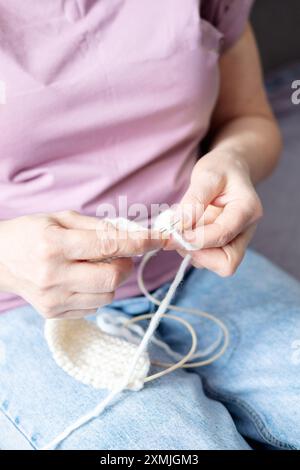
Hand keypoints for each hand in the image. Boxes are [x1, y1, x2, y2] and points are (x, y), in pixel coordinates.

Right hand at [0, 211, 162, 317]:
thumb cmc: (31, 233)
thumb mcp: (62, 218)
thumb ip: (98, 227)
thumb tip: (133, 235)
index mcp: (54, 245)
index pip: (108, 245)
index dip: (139, 243)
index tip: (158, 239)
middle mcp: (54, 276)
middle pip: (112, 277)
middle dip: (125, 264)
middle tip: (119, 254)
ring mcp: (53, 299)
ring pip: (107, 296)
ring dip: (111, 279)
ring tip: (94, 266)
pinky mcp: (54, 313)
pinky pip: (93, 307)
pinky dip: (97, 292)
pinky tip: (82, 280)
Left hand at [166, 151, 262, 275]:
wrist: (231, 169)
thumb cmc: (221, 169)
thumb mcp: (207, 175)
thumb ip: (194, 201)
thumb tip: (180, 226)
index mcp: (248, 210)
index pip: (223, 235)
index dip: (196, 238)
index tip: (174, 232)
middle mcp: (246, 231)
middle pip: (227, 262)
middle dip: (198, 253)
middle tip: (178, 235)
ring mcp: (236, 241)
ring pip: (214, 263)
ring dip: (192, 250)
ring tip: (182, 226)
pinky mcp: (224, 245)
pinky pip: (206, 258)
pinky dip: (191, 248)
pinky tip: (186, 229)